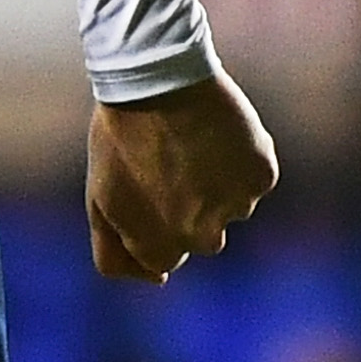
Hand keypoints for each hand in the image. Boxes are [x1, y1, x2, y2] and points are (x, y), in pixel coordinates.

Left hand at [85, 69, 277, 281]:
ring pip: (232, 207)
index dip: (156, 221)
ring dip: (218, 184)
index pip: (166, 259)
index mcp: (161, 249)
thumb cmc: (120, 137)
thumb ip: (115, 254)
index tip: (150, 189)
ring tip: (194, 144)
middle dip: (190, 207)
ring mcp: (236, 207)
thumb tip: (158, 281)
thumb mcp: (99, 201)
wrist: (156, 80)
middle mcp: (204, 239)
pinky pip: (255, 177)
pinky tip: (219, 133)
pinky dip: (242, 160)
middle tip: (173, 164)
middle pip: (203, 237)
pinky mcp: (261, 175)